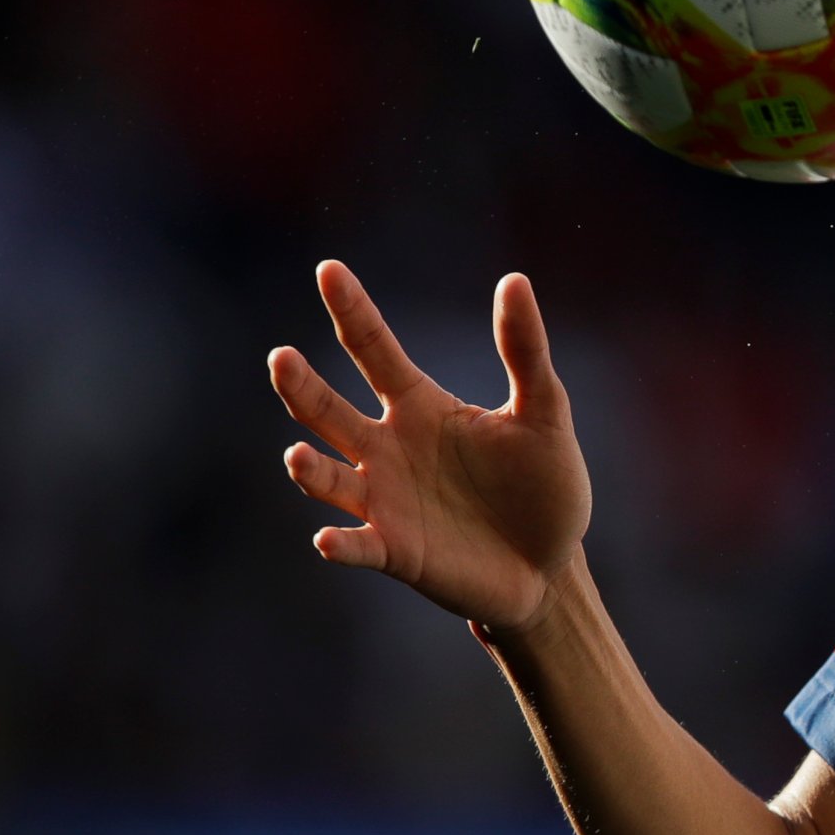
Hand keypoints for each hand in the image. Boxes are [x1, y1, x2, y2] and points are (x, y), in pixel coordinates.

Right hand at [268, 261, 590, 632]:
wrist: (551, 565)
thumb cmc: (544, 485)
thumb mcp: (544, 413)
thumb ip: (526, 351)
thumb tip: (514, 279)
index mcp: (421, 405)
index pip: (375, 349)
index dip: (353, 311)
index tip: (329, 269)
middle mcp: (389, 447)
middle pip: (330, 411)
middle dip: (302, 389)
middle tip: (282, 358)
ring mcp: (385, 500)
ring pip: (330, 477)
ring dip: (310, 469)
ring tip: (298, 458)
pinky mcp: (395, 551)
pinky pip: (358, 545)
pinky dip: (341, 544)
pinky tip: (328, 539)